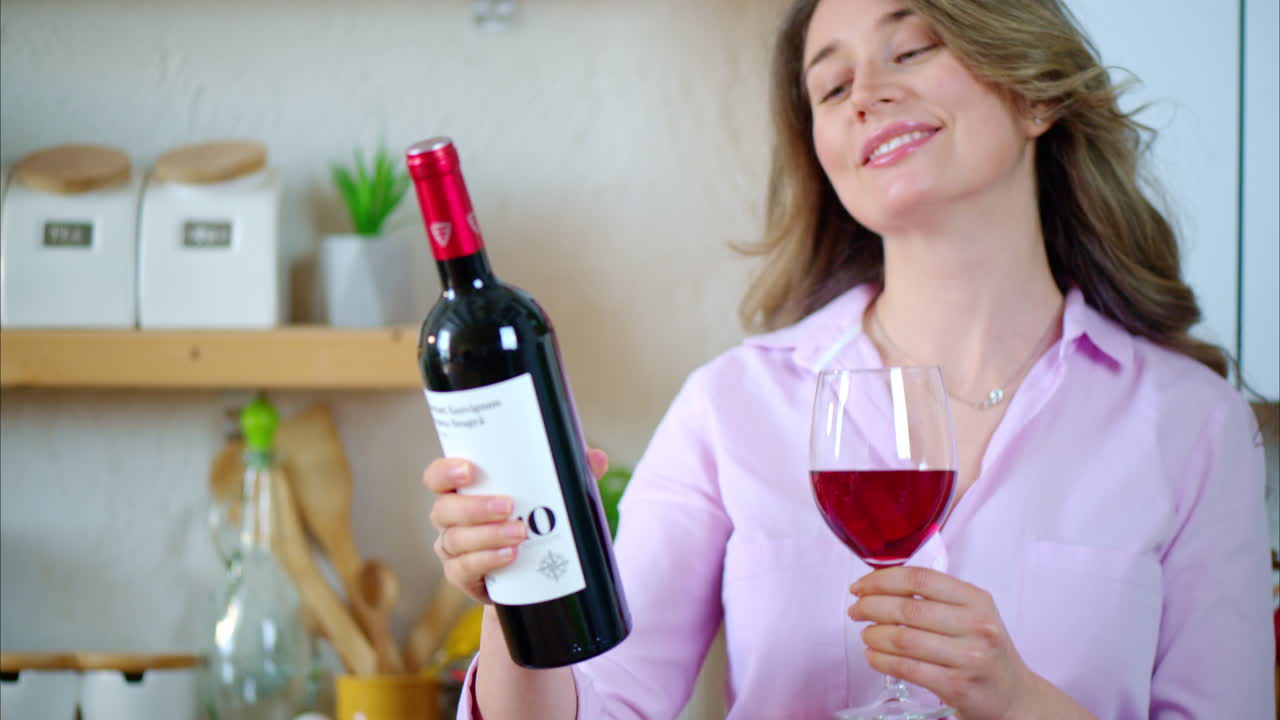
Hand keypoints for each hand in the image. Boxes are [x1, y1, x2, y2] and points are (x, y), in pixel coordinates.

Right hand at [424, 448, 609, 603]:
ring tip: (519, 535)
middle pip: (445, 509)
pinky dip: (486, 561)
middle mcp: (450, 518)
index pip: (438, 476)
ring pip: (455, 540)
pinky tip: (508, 557)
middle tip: (509, 506)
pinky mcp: (462, 576)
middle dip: (474, 507)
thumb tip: (596, 458)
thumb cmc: (532, 519)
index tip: (469, 470)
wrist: (530, 572)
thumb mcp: (550, 494)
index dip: (445, 471)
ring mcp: (452, 548)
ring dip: (487, 536)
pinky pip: (464, 569)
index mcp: (462, 490)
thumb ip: (570, 472)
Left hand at [849, 567, 1035, 719]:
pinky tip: (873, 656)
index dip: (882, 579)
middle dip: (870, 607)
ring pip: (902, 639)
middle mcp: (976, 625)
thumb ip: (935, 597)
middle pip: (907, 609)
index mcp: (977, 600)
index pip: (919, 579)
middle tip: (856, 610)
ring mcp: (968, 658)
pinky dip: (881, 660)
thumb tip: (879, 585)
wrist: (1013, 696)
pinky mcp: (957, 686)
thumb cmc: (984, 650)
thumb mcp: (972, 613)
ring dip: (873, 635)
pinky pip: (906, 668)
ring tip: (866, 634)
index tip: (860, 586)